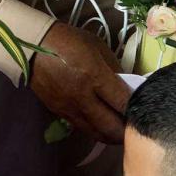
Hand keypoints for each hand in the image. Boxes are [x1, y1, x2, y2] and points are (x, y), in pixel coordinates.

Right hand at [30, 22, 127, 144]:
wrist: (30, 46)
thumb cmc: (67, 41)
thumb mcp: (96, 46)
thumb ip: (113, 68)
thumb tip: (126, 85)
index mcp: (95, 77)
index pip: (123, 103)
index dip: (136, 110)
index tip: (144, 109)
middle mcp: (83, 98)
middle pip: (111, 128)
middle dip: (126, 131)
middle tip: (135, 126)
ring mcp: (69, 108)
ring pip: (96, 133)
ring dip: (110, 135)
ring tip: (119, 129)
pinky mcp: (59, 113)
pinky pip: (82, 127)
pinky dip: (95, 129)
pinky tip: (100, 122)